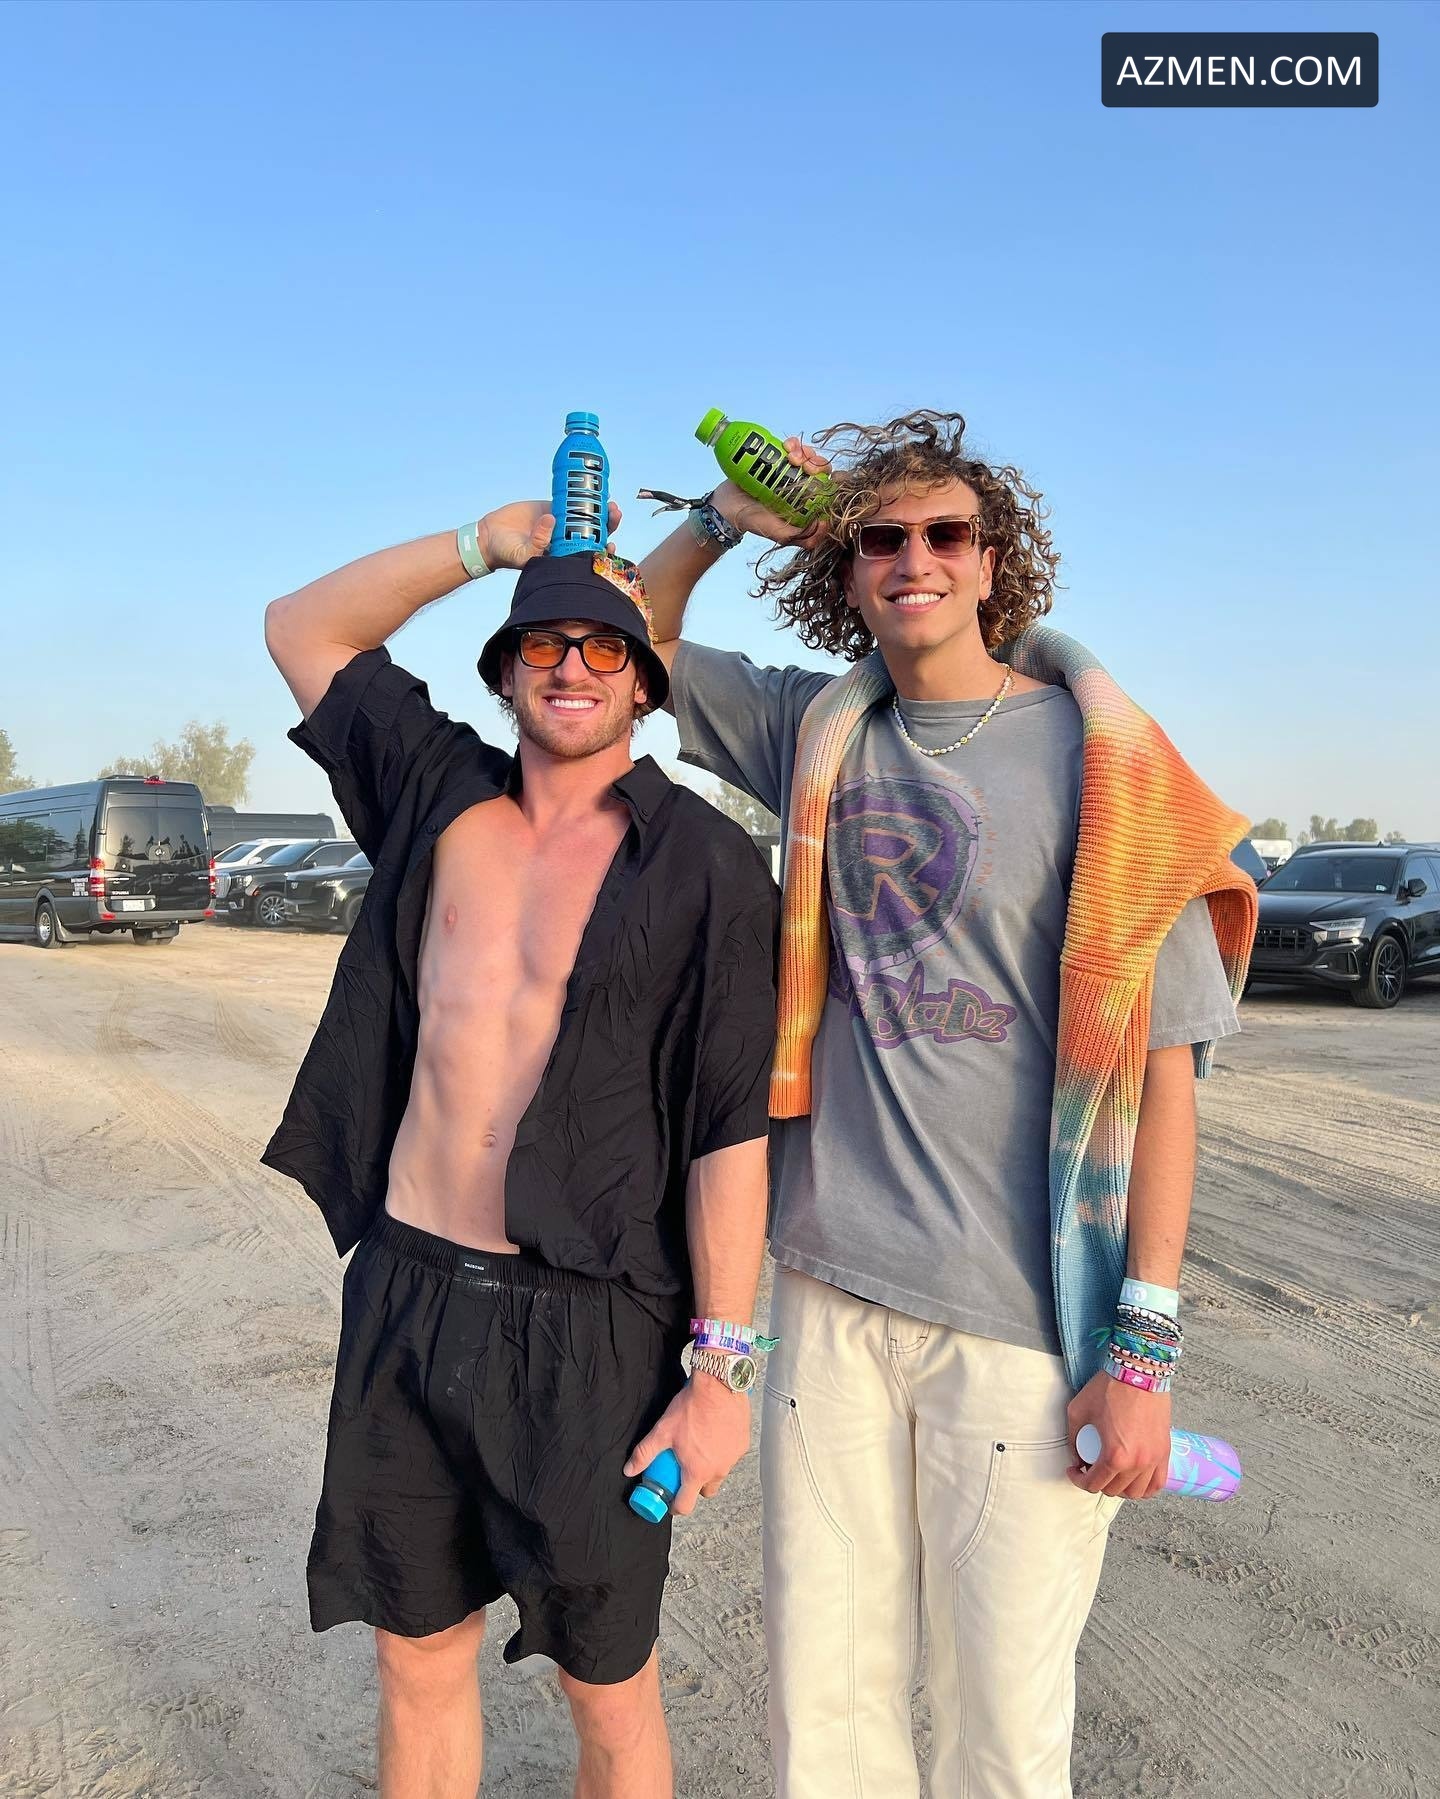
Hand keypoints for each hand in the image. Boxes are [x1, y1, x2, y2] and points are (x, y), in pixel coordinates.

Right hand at [477, 497, 622, 571]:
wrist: (491, 536)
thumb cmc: (506, 553)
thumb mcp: (521, 554)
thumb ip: (537, 543)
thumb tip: (552, 521)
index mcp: (564, 557)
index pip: (589, 556)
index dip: (604, 551)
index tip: (611, 545)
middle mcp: (567, 541)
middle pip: (594, 534)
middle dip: (608, 525)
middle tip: (615, 513)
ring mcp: (562, 524)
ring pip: (586, 517)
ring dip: (600, 510)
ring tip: (609, 502)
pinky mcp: (553, 509)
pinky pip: (571, 501)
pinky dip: (582, 496)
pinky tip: (593, 489)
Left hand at [623, 1374, 751, 1516]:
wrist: (718, 1385)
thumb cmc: (692, 1407)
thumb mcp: (662, 1431)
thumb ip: (644, 1453)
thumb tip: (630, 1469)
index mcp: (697, 1471)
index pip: (686, 1504)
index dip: (676, 1505)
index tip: (672, 1500)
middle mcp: (718, 1469)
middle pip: (705, 1491)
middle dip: (695, 1485)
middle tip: (685, 1469)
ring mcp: (733, 1458)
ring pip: (720, 1473)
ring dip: (710, 1467)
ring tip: (699, 1447)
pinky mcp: (743, 1444)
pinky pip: (731, 1456)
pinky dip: (722, 1451)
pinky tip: (714, 1435)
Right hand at [709, 435, 831, 550]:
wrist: (727, 506)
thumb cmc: (754, 522)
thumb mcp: (782, 535)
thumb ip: (804, 536)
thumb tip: (825, 522)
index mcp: (806, 502)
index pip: (827, 488)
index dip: (828, 479)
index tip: (819, 477)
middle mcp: (800, 485)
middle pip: (820, 468)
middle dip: (817, 463)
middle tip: (804, 466)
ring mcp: (789, 470)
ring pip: (808, 454)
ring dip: (805, 452)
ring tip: (791, 456)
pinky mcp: (776, 457)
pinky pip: (792, 446)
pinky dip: (794, 443)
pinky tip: (786, 447)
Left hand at [1066, 1369, 1171, 1499]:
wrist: (1139, 1372)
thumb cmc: (1109, 1389)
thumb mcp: (1078, 1411)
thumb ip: (1073, 1439)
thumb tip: (1076, 1457)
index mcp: (1115, 1456)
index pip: (1093, 1484)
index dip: (1078, 1480)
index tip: (1073, 1470)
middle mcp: (1137, 1464)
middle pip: (1114, 1490)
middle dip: (1097, 1482)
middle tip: (1089, 1467)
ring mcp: (1154, 1460)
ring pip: (1137, 1492)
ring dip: (1120, 1488)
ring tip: (1111, 1473)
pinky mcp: (1165, 1451)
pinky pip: (1158, 1483)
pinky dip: (1145, 1487)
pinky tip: (1134, 1478)